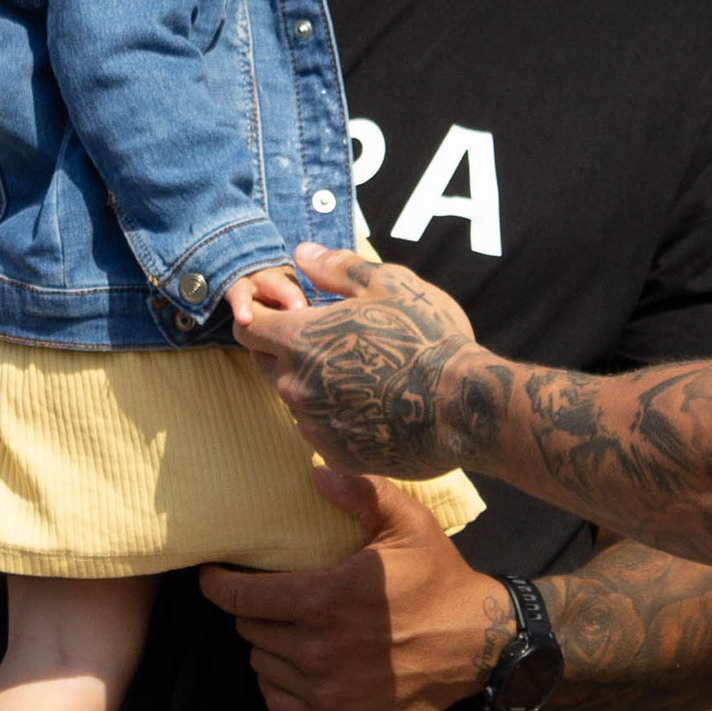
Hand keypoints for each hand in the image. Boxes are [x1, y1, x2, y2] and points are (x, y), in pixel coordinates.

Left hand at [198, 467, 507, 710]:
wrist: (479, 646)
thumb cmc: (440, 581)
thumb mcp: (410, 526)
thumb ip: (362, 494)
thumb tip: (317, 470)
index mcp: (324, 599)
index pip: (240, 598)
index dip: (217, 584)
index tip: (213, 575)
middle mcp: (316, 648)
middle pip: (249, 630)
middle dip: (252, 611)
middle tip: (268, 599)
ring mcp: (324, 688)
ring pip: (261, 664)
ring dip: (267, 645)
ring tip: (287, 630)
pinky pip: (277, 699)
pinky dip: (279, 681)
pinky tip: (298, 665)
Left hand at [235, 241, 490, 478]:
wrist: (463, 407)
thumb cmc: (428, 338)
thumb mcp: (390, 285)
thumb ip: (338, 269)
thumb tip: (302, 255)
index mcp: (299, 340)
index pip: (248, 327)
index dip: (264, 316)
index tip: (291, 313)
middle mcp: (294, 386)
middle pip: (267, 365)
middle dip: (286, 350)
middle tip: (332, 341)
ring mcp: (314, 426)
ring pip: (296, 400)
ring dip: (314, 386)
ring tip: (361, 376)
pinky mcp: (337, 455)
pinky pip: (323, 433)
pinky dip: (337, 419)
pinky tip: (374, 407)